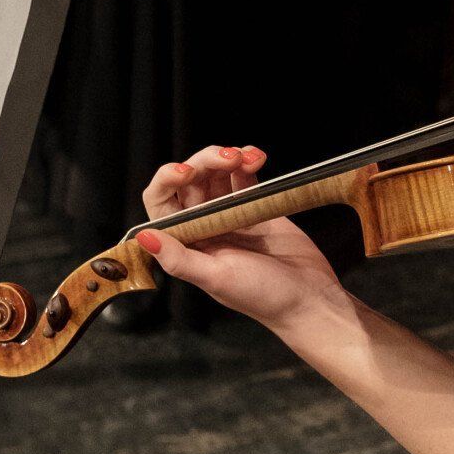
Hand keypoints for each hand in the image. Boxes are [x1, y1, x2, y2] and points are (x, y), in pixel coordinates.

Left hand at [138, 143, 348, 337]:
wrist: (310, 298)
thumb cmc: (264, 296)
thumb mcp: (218, 278)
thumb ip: (179, 259)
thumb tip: (143, 236)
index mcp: (188, 244)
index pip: (162, 204)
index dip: (167, 181)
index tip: (186, 171)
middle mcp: (204, 228)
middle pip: (190, 182)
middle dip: (205, 163)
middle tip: (229, 158)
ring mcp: (230, 215)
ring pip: (216, 175)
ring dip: (226, 158)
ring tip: (245, 156)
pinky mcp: (255, 207)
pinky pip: (243, 177)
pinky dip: (248, 161)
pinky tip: (256, 156)